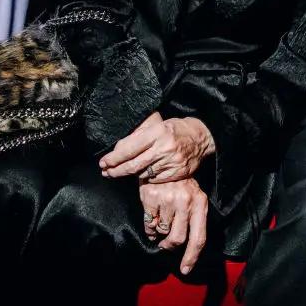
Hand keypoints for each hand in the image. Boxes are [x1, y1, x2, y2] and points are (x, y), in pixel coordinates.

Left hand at [99, 112, 214, 182]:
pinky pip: (154, 179)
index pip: (129, 149)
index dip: (113, 158)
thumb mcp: (157, 126)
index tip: (103, 162)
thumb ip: (138, 137)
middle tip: (106, 172)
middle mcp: (164, 147)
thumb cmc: (175, 129)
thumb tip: (117, 149)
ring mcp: (171, 162)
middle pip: (133, 165)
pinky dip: (146, 177)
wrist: (202, 137)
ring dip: (130, 174)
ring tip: (121, 172)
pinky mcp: (177, 173)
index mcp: (157, 132)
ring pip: (142, 174)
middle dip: (116, 170)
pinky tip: (143, 173)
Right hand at [139, 177, 208, 274]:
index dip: (191, 256)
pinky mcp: (151, 197)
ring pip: (162, 231)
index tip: (185, 269)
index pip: (199, 237)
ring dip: (159, 232)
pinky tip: (152, 217)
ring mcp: (167, 200)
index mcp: (200, 203)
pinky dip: (149, 227)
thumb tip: (188, 248)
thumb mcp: (195, 196)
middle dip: (170, 245)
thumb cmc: (181, 183)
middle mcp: (185, 202)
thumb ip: (194, 218)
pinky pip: (149, 224)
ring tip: (160, 222)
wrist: (164, 159)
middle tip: (165, 243)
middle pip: (178, 239)